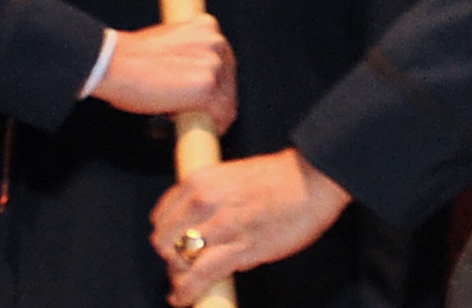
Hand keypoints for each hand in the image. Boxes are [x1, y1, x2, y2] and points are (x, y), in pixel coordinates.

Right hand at [93, 15, 237, 135]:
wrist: (115, 63)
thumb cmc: (132, 57)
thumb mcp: (170, 42)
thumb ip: (190, 54)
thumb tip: (196, 75)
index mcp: (207, 27)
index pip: (224, 63)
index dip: (214, 84)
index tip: (205, 99)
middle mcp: (215, 42)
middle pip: (229, 84)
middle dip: (213, 101)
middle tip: (189, 112)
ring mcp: (213, 64)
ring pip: (227, 102)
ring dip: (209, 114)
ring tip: (183, 117)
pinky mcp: (206, 87)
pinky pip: (221, 116)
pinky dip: (210, 126)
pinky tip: (189, 125)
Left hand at [149, 149, 351, 303]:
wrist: (310, 181)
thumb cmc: (277, 178)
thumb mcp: (231, 175)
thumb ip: (210, 197)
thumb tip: (199, 223)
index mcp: (200, 180)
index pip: (162, 215)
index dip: (165, 233)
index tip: (173, 243)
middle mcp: (203, 202)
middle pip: (164, 240)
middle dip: (170, 256)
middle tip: (182, 265)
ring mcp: (220, 227)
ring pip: (178, 261)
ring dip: (178, 277)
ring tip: (182, 287)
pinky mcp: (239, 250)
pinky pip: (200, 277)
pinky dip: (187, 292)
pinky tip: (183, 298)